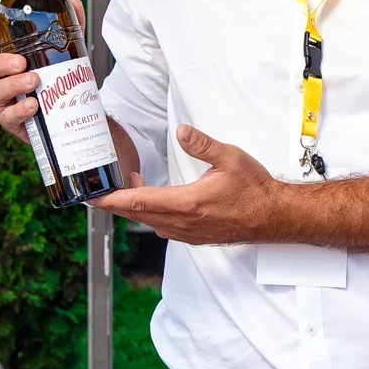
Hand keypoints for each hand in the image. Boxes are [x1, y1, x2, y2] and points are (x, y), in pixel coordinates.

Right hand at [0, 0, 84, 143]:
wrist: (72, 112)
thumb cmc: (59, 76)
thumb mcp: (67, 49)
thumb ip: (69, 26)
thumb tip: (75, 2)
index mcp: (8, 56)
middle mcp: (1, 78)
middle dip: (0, 63)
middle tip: (21, 62)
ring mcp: (6, 100)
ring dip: (13, 84)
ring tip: (34, 80)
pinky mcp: (14, 121)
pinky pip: (8, 116)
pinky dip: (20, 110)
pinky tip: (33, 105)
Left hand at [91, 125, 280, 244]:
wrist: (274, 216)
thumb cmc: (254, 190)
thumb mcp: (230, 158)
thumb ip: (202, 144)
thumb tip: (181, 131)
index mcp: (187, 203)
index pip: (140, 202)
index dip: (114, 199)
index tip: (95, 198)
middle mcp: (184, 223)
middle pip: (139, 215)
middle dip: (117, 202)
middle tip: (100, 191)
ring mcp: (189, 233)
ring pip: (150, 223)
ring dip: (136, 208)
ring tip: (130, 188)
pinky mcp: (196, 237)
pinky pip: (164, 228)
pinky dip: (152, 216)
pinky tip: (155, 203)